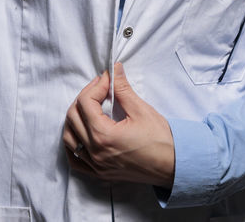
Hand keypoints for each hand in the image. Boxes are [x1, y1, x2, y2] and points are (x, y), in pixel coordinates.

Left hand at [62, 62, 175, 189]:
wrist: (174, 166)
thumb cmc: (162, 141)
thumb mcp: (141, 110)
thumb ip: (122, 89)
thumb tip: (114, 70)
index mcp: (103, 136)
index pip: (85, 103)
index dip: (95, 85)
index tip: (107, 79)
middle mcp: (95, 152)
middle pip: (73, 117)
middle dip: (84, 97)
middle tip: (100, 88)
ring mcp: (96, 165)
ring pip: (69, 138)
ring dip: (75, 118)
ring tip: (90, 107)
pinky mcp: (100, 173)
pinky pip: (75, 160)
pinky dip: (73, 144)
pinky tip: (81, 133)